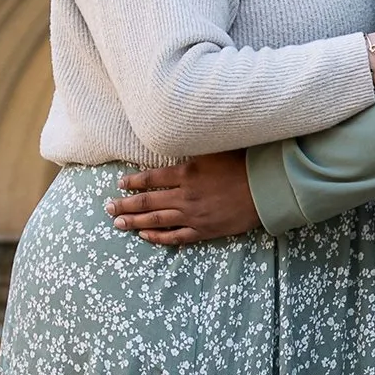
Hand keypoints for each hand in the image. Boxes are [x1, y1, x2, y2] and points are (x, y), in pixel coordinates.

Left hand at [109, 149, 261, 249]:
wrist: (265, 189)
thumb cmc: (243, 164)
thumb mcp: (214, 148)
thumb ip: (192, 148)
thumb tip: (174, 137)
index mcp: (186, 172)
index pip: (151, 178)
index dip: (133, 181)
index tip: (120, 183)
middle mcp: (185, 195)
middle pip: (147, 201)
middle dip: (125, 205)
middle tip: (108, 208)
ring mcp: (193, 215)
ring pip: (156, 220)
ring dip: (135, 222)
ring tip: (118, 223)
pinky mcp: (204, 230)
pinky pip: (175, 236)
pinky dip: (158, 237)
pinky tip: (145, 236)